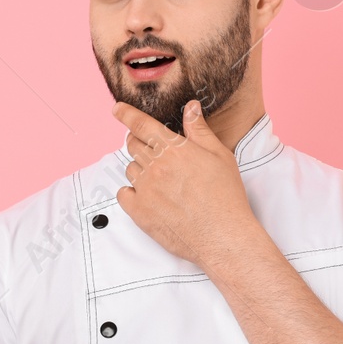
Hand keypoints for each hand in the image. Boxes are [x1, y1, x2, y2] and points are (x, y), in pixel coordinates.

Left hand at [113, 100, 255, 264]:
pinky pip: (123, 194)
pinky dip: (131, 193)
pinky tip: (148, 197)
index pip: (141, 125)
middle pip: (133, 146)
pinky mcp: (139, 212)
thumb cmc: (225, 196)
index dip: (126, 114)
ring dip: (140, 169)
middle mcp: (155, 166)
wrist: (222, 236)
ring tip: (161, 180)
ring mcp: (145, 190)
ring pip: (130, 170)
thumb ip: (199, 130)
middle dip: (138, 142)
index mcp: (173, 149)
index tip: (117, 109)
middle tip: (152, 150)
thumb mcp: (219, 155)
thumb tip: (190, 107)